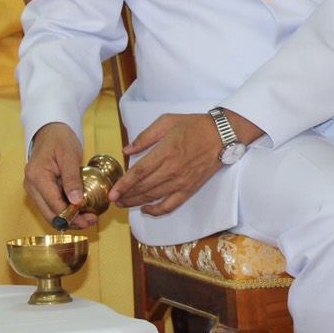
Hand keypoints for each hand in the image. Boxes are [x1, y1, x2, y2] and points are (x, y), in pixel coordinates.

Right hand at [23, 122, 90, 226]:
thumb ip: (72, 179)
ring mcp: (34, 189)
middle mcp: (31, 185)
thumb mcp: (69, 155)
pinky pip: (52, 206)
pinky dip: (65, 211)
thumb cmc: (60, 139)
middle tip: (91, 222)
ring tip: (89, 219)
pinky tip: (81, 211)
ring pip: (50, 213)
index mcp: (36, 176)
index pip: (53, 204)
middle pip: (50, 213)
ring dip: (68, 219)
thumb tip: (76, 202)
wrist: (51, 131)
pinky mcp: (40, 190)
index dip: (71, 216)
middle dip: (70, 222)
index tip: (89, 219)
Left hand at [113, 112, 228, 216]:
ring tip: (123, 204)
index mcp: (165, 151)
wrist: (222, 136)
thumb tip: (127, 150)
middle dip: (126, 195)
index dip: (123, 184)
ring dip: (136, 203)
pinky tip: (146, 209)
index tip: (112, 192)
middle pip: (143, 188)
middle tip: (114, 198)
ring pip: (153, 197)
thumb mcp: (167, 121)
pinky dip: (157, 211)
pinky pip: (170, 205)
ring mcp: (181, 182)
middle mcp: (172, 170)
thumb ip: (145, 136)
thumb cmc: (194, 126)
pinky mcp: (189, 189)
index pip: (139, 173)